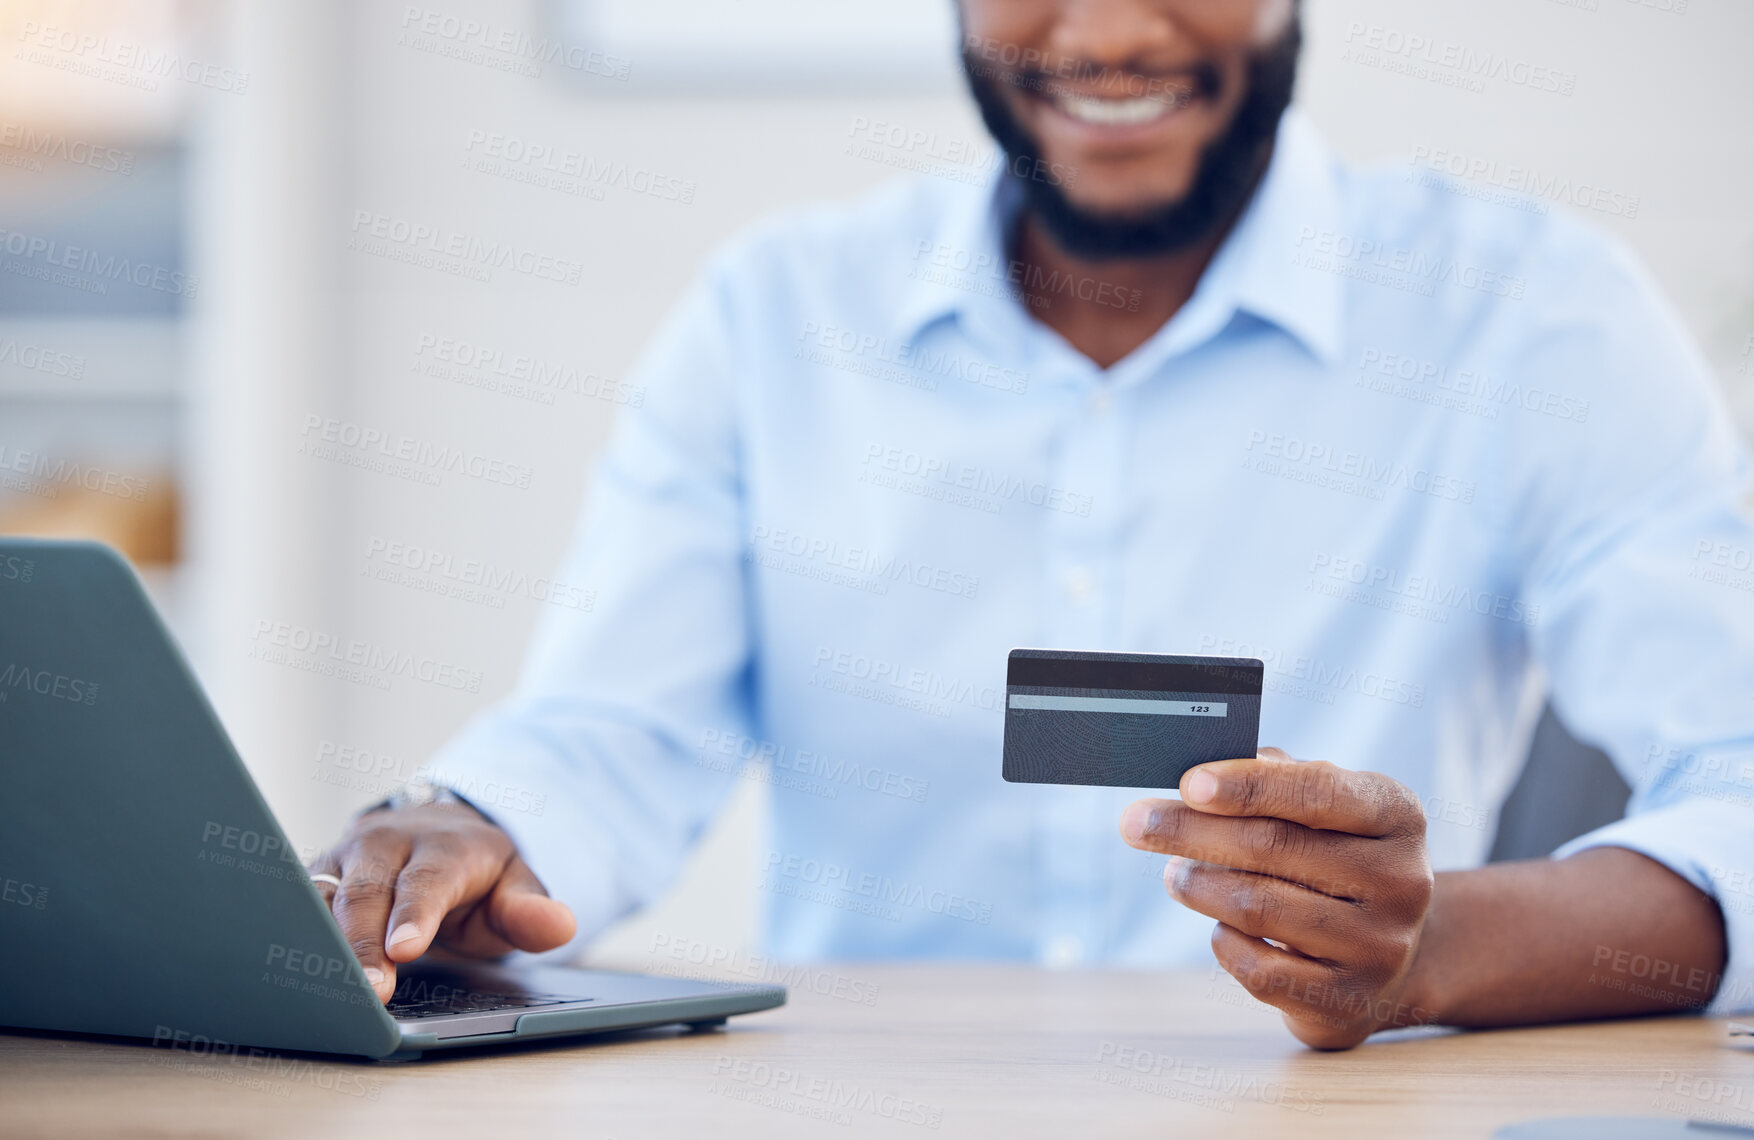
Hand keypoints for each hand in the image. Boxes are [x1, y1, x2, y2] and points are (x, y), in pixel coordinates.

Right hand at [306, 802, 576, 1002]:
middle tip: (368, 992)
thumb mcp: (514, 887)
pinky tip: (295, 974)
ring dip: (322, 943)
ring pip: (324, 897)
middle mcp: (388, 843)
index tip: (406, 950)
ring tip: (325, 989)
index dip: (416, 914)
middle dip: (364, 942)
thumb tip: (561, 925)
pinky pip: (298, 904)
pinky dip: (294, 935)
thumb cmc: (477, 877)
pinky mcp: (317, 875)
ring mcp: (346, 856)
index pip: (429, 880)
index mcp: (444, 845)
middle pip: (368, 891)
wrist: (437, 833)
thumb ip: (531, 910)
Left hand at [1120, 748, 1434, 1048]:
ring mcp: (1380, 946)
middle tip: (1136, 823)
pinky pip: (1259, 968)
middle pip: (1273, 847)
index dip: (1248, 785)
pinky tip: (1218, 925)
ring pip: (1258, 907)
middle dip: (1191, 831)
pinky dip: (1223, 940)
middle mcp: (1401, 881)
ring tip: (1173, 874)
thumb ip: (1277, 781)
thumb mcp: (1329, 811)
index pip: (1316, 791)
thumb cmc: (1338, 862)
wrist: (1391, 956)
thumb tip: (1201, 778)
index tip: (1188, 782)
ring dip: (1198, 885)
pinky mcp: (1347, 1001)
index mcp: (1398, 816)